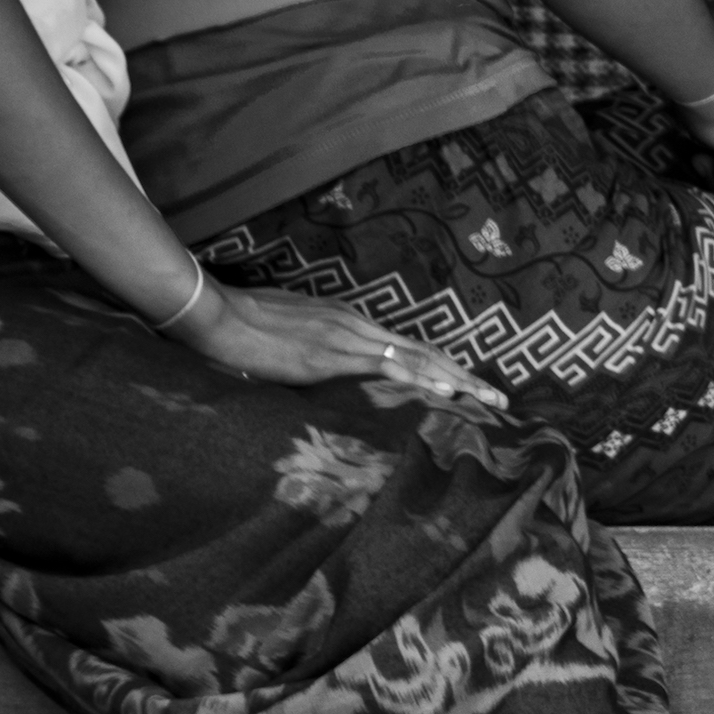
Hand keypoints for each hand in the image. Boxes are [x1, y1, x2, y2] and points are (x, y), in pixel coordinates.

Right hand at [167, 282, 507, 409]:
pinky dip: (421, 378)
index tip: (471, 385)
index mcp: (349, 322)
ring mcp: (347, 337)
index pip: (408, 347)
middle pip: (424, 352)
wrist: (213, 313)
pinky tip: (446, 391)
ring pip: (417, 358)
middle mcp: (356, 325)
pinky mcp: (332, 354)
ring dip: (456, 380)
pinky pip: (387, 367)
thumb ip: (317, 352)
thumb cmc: (243, 327)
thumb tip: (326, 373)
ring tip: (488, 399)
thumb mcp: (290, 336)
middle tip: (500, 398)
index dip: (443, 366)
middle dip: (466, 376)